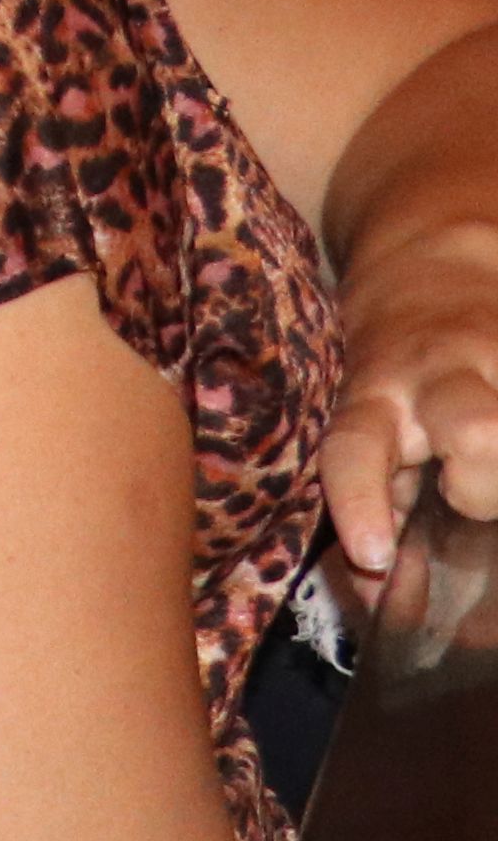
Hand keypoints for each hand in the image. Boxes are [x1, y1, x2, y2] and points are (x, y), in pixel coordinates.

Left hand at [328, 218, 497, 582]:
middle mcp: (444, 375)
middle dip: (483, 481)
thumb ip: (374, 492)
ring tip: (494, 465)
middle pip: (477, 430)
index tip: (373, 554)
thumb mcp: (364, 410)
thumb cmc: (388, 355)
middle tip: (467, 491)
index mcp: (380, 394)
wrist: (433, 253)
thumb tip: (373, 587)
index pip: (356, 447)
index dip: (361, 501)